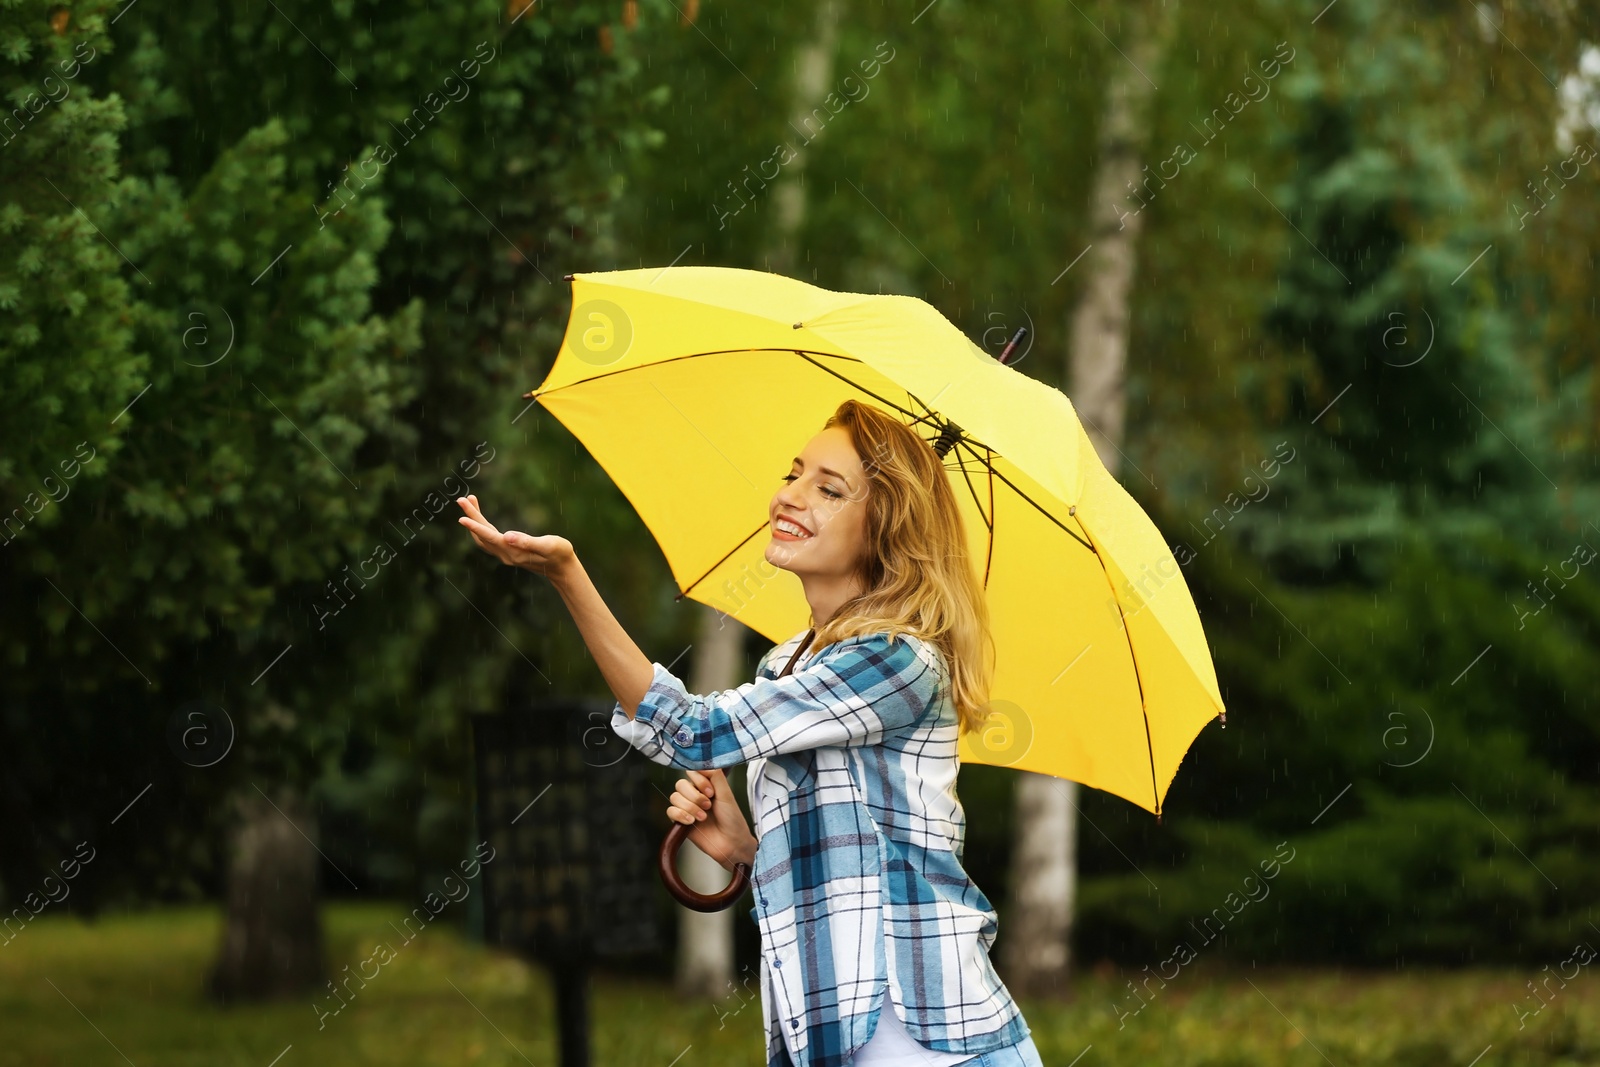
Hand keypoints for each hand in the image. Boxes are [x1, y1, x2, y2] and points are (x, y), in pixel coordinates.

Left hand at [455, 495, 574, 578]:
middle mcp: (506, 554)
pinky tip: (481, 518)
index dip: (475, 527)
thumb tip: (507, 536)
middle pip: (482, 535)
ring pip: (483, 537)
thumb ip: (527, 541)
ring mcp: (506, 554)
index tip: (462, 517)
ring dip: (475, 520)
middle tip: (462, 499)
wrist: (562, 568)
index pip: (490, 537)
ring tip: (469, 501)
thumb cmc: (559, 554)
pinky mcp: (508, 551)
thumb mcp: (548, 545)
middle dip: (471, 517)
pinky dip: (481, 526)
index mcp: (513, 552)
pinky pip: (489, 538)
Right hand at [667, 769, 756, 873]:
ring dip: (690, 807)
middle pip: (680, 784)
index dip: (698, 781)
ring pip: (674, 797)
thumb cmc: (732, 818)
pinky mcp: (680, 821)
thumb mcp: (727, 794)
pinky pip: (670, 811)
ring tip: (703, 817)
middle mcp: (694, 794)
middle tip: (708, 806)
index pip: (691, 772)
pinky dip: (681, 815)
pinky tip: (692, 822)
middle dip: (694, 796)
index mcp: (706, 785)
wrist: (731, 843)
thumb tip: (702, 763)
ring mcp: (687, 807)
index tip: (711, 791)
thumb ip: (715, 776)